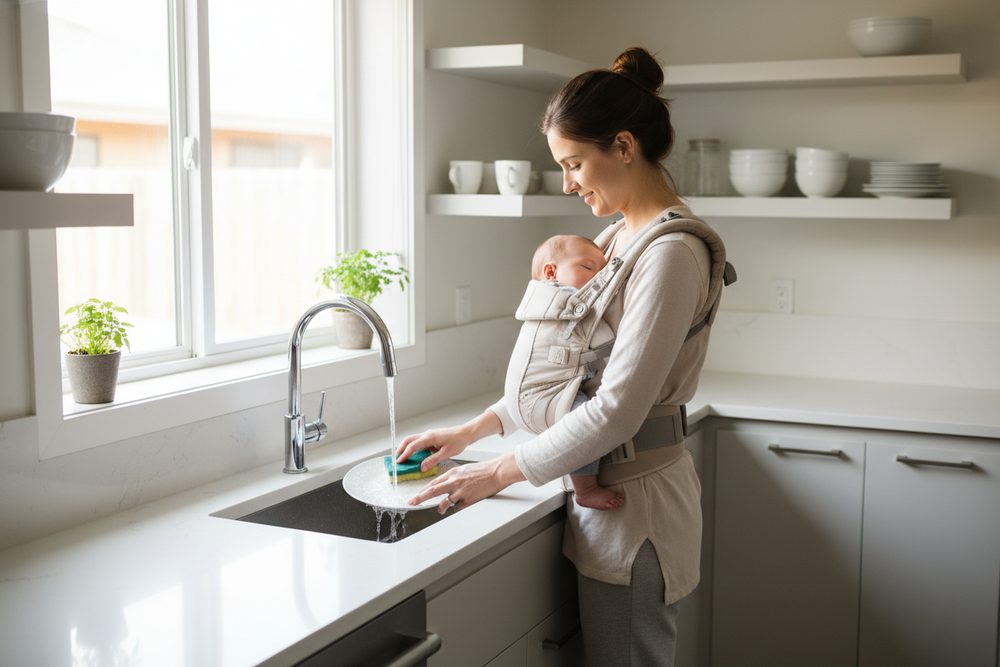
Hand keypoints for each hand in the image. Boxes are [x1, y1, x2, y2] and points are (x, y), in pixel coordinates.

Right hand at [396, 409, 503, 473]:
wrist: (465, 433)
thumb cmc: (458, 441)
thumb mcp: (447, 453)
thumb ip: (433, 460)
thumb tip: (422, 467)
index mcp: (430, 437)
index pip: (412, 446)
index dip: (405, 454)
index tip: (399, 462)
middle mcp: (427, 435)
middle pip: (408, 440)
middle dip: (401, 449)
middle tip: (397, 459)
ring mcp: (429, 435)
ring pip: (413, 440)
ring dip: (406, 447)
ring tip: (403, 458)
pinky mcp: (431, 438)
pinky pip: (419, 442)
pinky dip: (413, 447)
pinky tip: (414, 455)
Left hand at [407, 451, 525, 513]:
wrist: (496, 472)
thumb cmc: (482, 470)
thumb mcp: (463, 470)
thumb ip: (452, 477)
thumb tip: (444, 485)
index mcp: (452, 473)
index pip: (433, 482)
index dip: (423, 490)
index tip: (416, 495)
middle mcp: (454, 481)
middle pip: (432, 491)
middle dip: (420, 498)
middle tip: (411, 502)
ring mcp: (460, 491)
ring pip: (444, 503)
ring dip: (441, 508)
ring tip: (441, 510)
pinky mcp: (468, 500)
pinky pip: (457, 508)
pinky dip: (457, 508)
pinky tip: (461, 506)